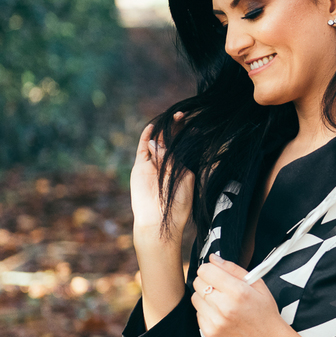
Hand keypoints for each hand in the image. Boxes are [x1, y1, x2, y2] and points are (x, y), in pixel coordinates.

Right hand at [130, 112, 192, 242]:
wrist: (159, 221)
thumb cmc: (177, 205)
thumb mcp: (185, 179)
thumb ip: (177, 161)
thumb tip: (167, 145)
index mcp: (180, 169)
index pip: (183, 148)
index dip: (187, 136)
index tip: (195, 124)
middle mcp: (166, 165)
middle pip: (170, 142)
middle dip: (176, 128)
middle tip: (182, 114)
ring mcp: (153, 165)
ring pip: (157, 142)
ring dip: (164, 130)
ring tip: (172, 117)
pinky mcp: (140, 167)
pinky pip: (143, 148)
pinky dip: (146, 137)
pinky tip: (152, 127)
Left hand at [192, 255, 327, 336]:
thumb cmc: (266, 314)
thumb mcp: (258, 286)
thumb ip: (234, 269)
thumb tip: (214, 258)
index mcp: (238, 291)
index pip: (206, 270)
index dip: (211, 269)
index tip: (217, 273)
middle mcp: (225, 306)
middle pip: (198, 282)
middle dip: (207, 281)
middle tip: (220, 288)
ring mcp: (215, 321)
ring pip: (195, 298)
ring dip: (205, 297)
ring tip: (221, 302)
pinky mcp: (210, 333)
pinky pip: (198, 314)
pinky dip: (206, 312)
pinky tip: (220, 315)